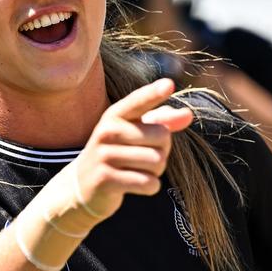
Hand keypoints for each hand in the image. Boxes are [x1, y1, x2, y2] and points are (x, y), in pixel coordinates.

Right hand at [70, 78, 192, 220]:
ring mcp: (104, 155)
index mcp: (115, 115)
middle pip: (162, 135)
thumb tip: (188, 114)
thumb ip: (162, 121)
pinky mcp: (106, 179)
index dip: (154, 93)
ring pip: (157, 161)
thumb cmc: (117, 154)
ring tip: (140, 171)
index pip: (138, 101)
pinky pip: (148, 183)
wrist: (83, 186)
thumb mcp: (134, 133)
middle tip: (146, 157)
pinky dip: (150, 186)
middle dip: (163, 150)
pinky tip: (136, 184)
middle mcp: (107, 131)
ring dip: (157, 171)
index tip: (169, 84)